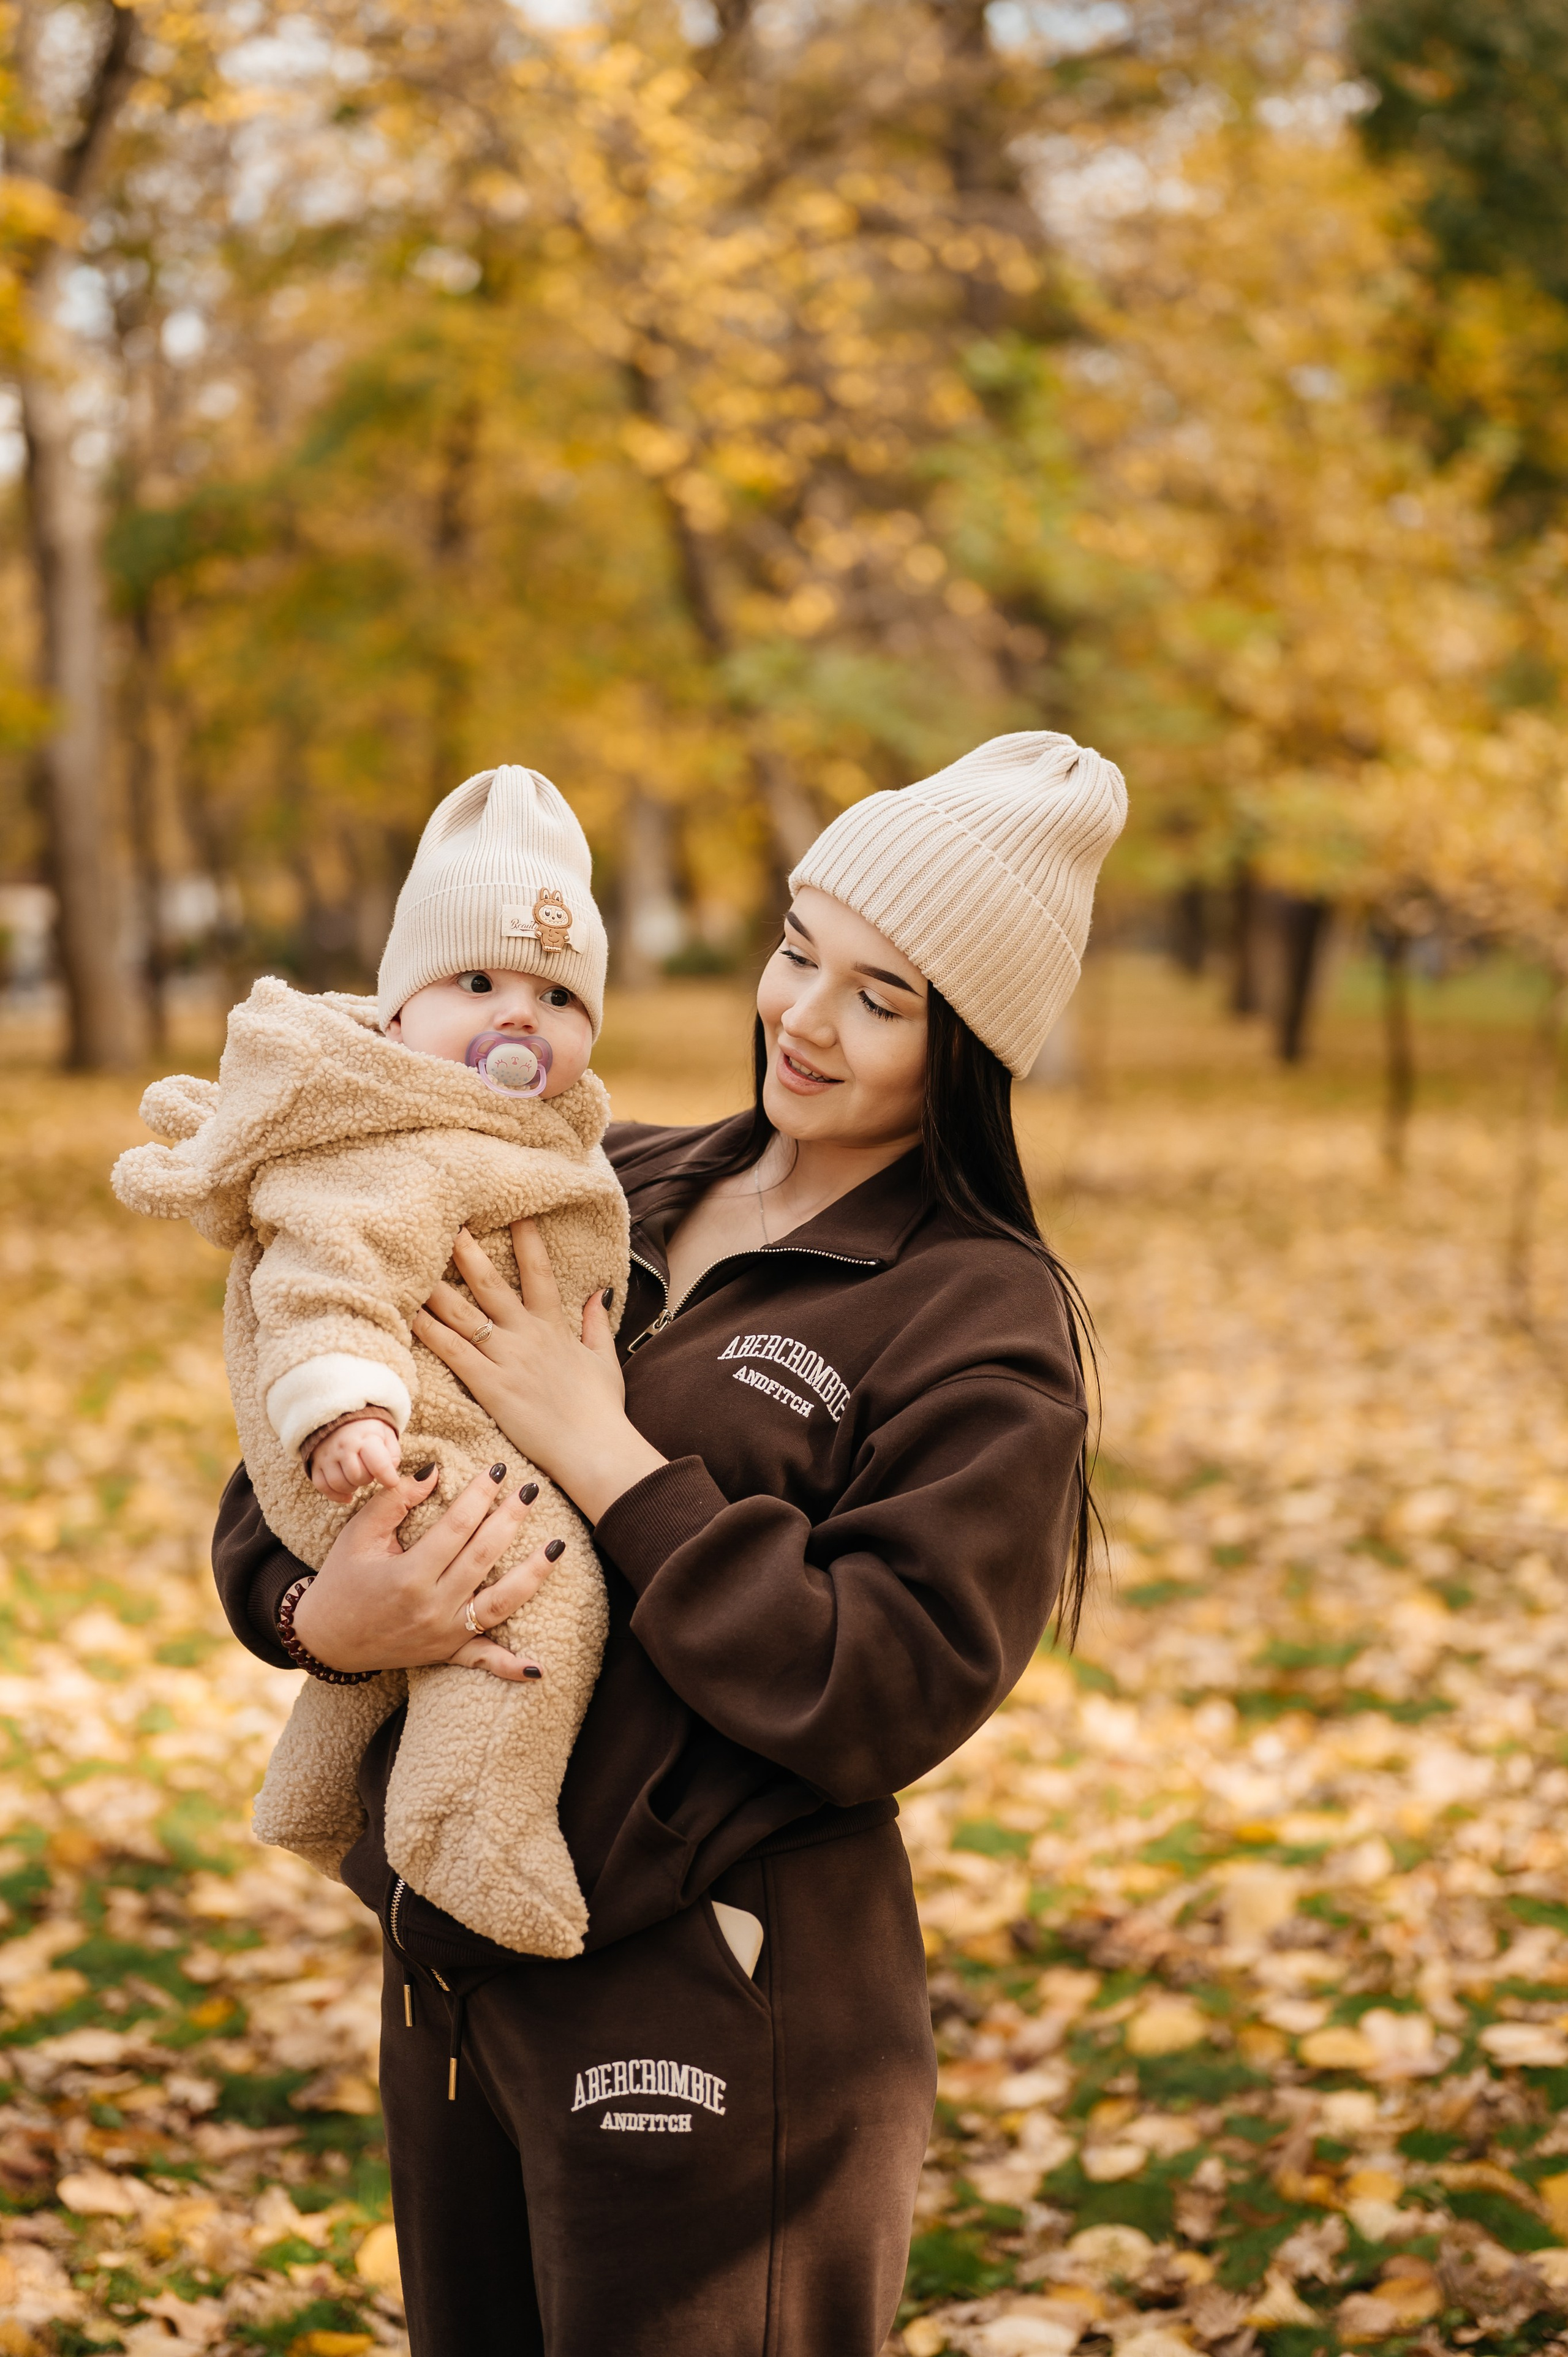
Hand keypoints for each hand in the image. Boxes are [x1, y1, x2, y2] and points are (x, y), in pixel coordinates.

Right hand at [290, 1463, 565, 1681]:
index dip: (480, 1495)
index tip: (498, 1469)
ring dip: (532, 1575)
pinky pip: (482, 1661)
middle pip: (484, 1557)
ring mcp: (442, 1634)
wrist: (325, 1640)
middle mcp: (430, 1607)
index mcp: (407, 1575)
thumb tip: (434, 1470)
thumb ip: (395, 1501)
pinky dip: (509, 1666)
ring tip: (558, 1545)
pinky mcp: (445, 1653)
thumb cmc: (342, 1579)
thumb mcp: (359, 1535)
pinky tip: (538, 1667)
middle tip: (532, 1489)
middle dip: (511, 1519)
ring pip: (499, 1604)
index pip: (457, 1527)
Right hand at [309, 1416, 403, 1502]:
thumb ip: (393, 1453)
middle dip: (368, 1479)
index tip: (392, 1482)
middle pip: (357, 1477)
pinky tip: (347, 1494)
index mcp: (365, 1437)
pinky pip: (322, 1486)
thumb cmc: (367, 1428)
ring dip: (352, 1487)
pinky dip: (336, 1494)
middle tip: (370, 1472)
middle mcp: (343, 1447)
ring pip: (339, 1484)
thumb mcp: (386, 1433)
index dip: (389, 1479)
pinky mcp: (315, 1462)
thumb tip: (390, 1472)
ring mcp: (327, 1455)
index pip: (379, 1465)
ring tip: (358, 1478)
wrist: (338, 1414)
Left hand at [413, 1220, 666, 1521]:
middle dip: (467, 1252)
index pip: (538, 1273)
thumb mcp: (605, 1360)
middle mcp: (527, 1335)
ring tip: (412, 1263)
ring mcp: (507, 1358)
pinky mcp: (490, 1385)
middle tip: (447, 1226)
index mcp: (554, 1327)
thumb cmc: (601, 1411)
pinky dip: (429, 1331)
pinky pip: (452, 1351)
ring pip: (463, 1313)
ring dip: (436, 1286)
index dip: (526, 1241)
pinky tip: (409, 1314)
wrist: (594, 1448)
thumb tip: (597, 1294)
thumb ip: (596, 1324)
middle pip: (490, 1284)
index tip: (514, 1215)